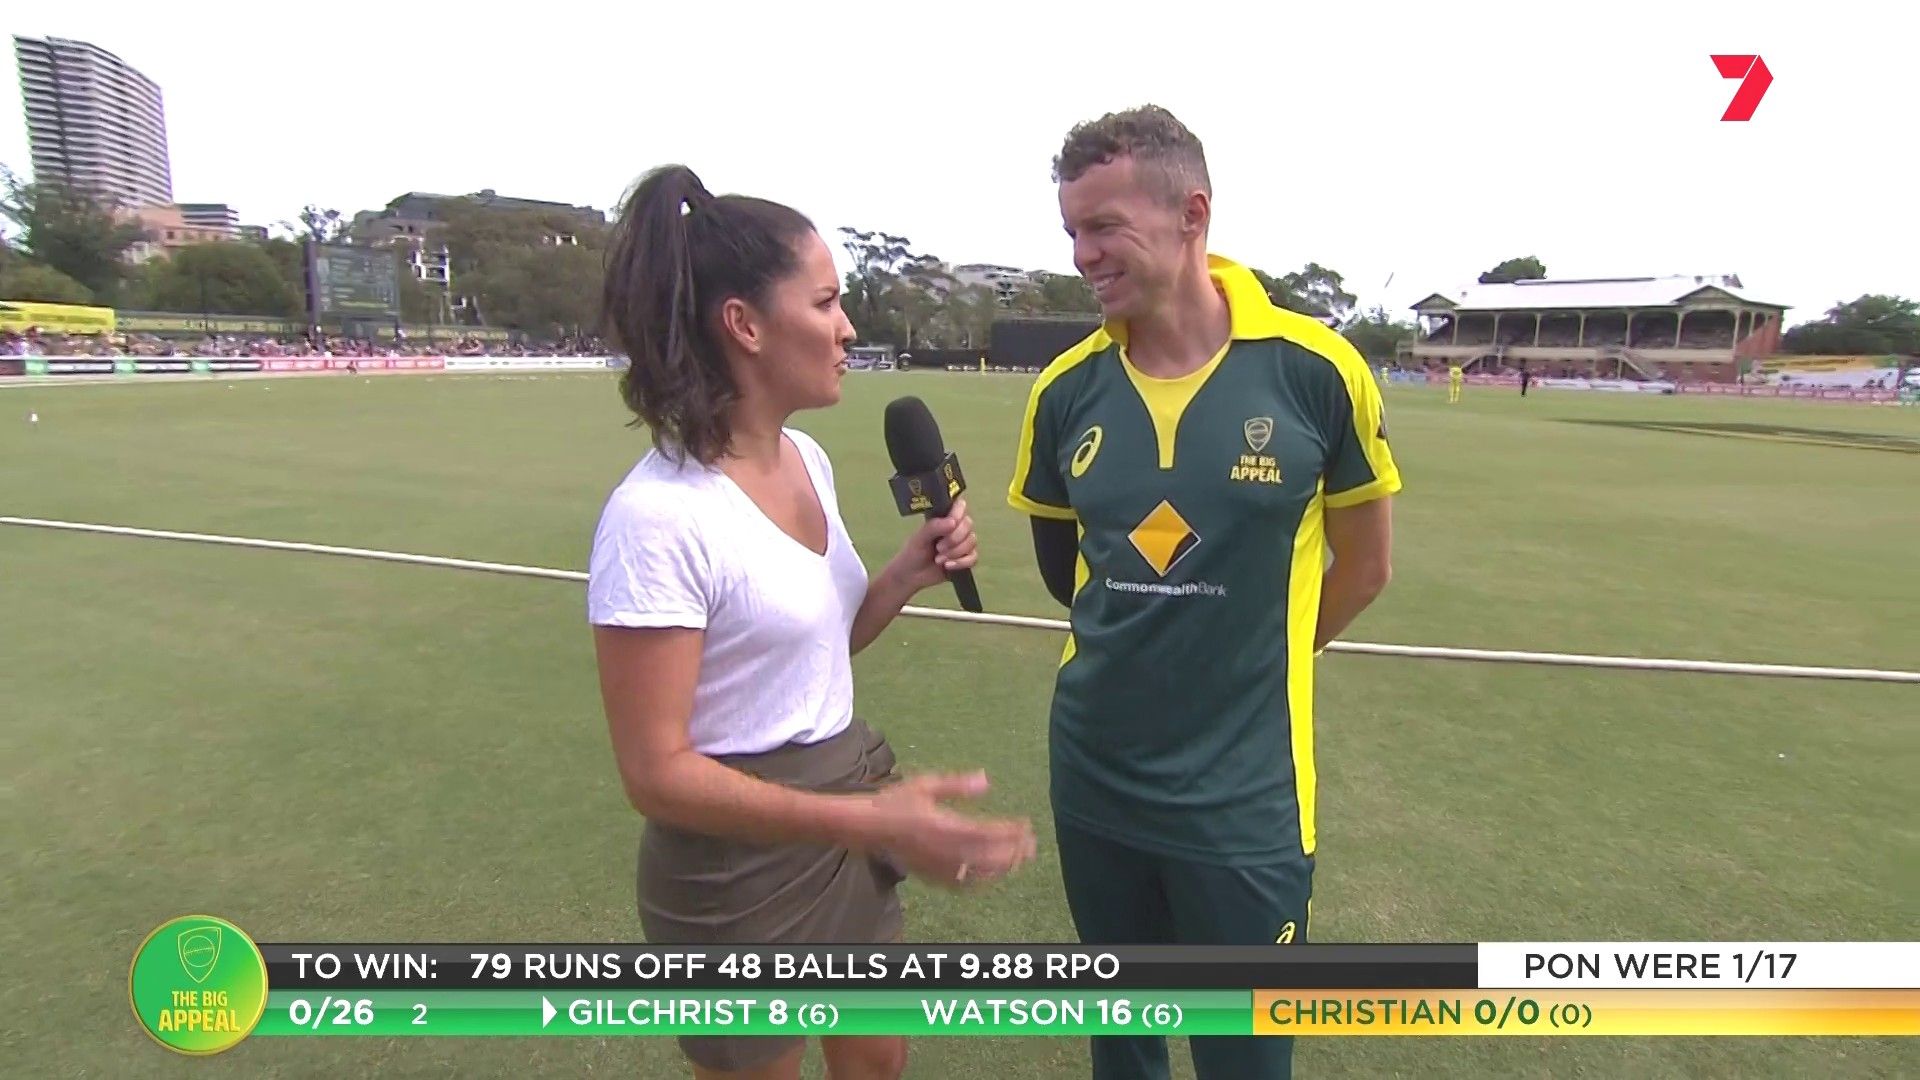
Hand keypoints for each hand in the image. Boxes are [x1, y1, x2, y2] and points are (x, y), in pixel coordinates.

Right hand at [870, 771, 1035, 888]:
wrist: (867, 827)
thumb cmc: (896, 801)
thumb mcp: (926, 785)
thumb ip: (957, 786)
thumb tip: (987, 781)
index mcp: (943, 825)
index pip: (987, 832)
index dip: (1010, 832)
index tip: (1027, 826)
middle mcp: (942, 849)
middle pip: (987, 856)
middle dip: (1013, 851)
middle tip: (1031, 845)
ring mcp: (936, 866)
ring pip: (977, 873)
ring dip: (1001, 867)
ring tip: (1018, 859)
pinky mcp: (929, 876)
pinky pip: (960, 884)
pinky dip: (980, 880)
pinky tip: (990, 875)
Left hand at [888, 498, 977, 593]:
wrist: (911, 575)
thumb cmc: (913, 552)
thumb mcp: (919, 538)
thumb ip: (934, 527)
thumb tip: (952, 522)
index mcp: (944, 518)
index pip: (960, 506)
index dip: (958, 513)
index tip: (950, 523)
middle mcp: (956, 528)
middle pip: (968, 524)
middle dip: (954, 538)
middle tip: (938, 547)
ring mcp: (962, 544)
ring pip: (971, 541)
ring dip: (955, 552)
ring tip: (939, 559)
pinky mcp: (965, 559)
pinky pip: (973, 557)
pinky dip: (961, 563)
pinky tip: (947, 566)